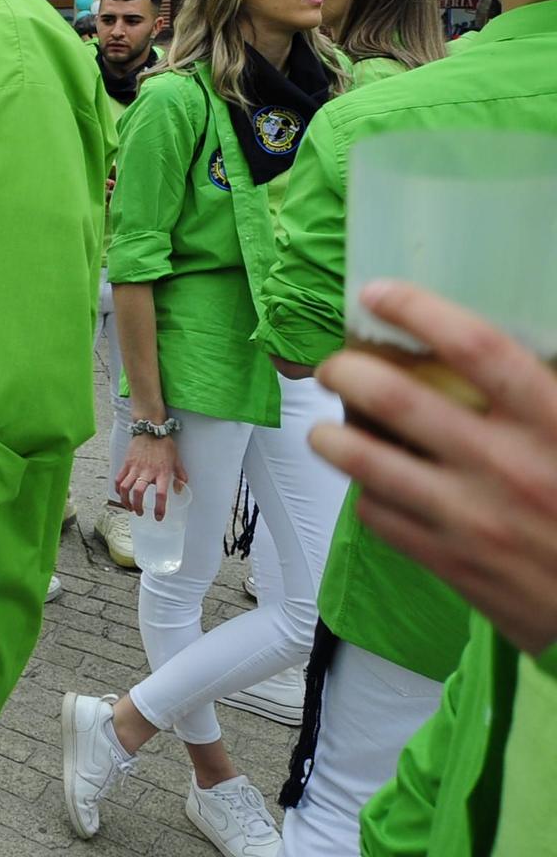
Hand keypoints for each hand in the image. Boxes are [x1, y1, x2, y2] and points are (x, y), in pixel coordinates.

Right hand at [115, 433, 184, 517]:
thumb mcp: (177, 460)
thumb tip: (179, 489)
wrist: (150, 429)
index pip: (161, 494)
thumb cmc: (164, 444)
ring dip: (126, 500)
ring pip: (125, 487)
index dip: (160, 508)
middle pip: (138, 492)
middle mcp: (147, 471)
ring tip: (129, 507)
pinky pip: (119, 478)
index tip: (159, 517)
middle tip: (140, 512)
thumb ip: (180, 475)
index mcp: (162, 472)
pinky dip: (118, 489)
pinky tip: (121, 494)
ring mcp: (135, 467)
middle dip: (138, 506)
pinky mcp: (126, 463)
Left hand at [311, 280, 556, 654]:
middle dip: (348, 372)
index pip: (477, 348)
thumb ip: (544, 394)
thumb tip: (485, 356)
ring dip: (331, 438)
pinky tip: (369, 486)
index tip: (379, 293)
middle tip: (334, 367)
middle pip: (398, 399)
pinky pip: (381, 518)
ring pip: (367, 463)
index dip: (420, 310)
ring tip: (325, 429)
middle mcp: (506, 468)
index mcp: (555, 426)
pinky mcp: (452, 565)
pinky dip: (365, 495)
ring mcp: (472, 519)